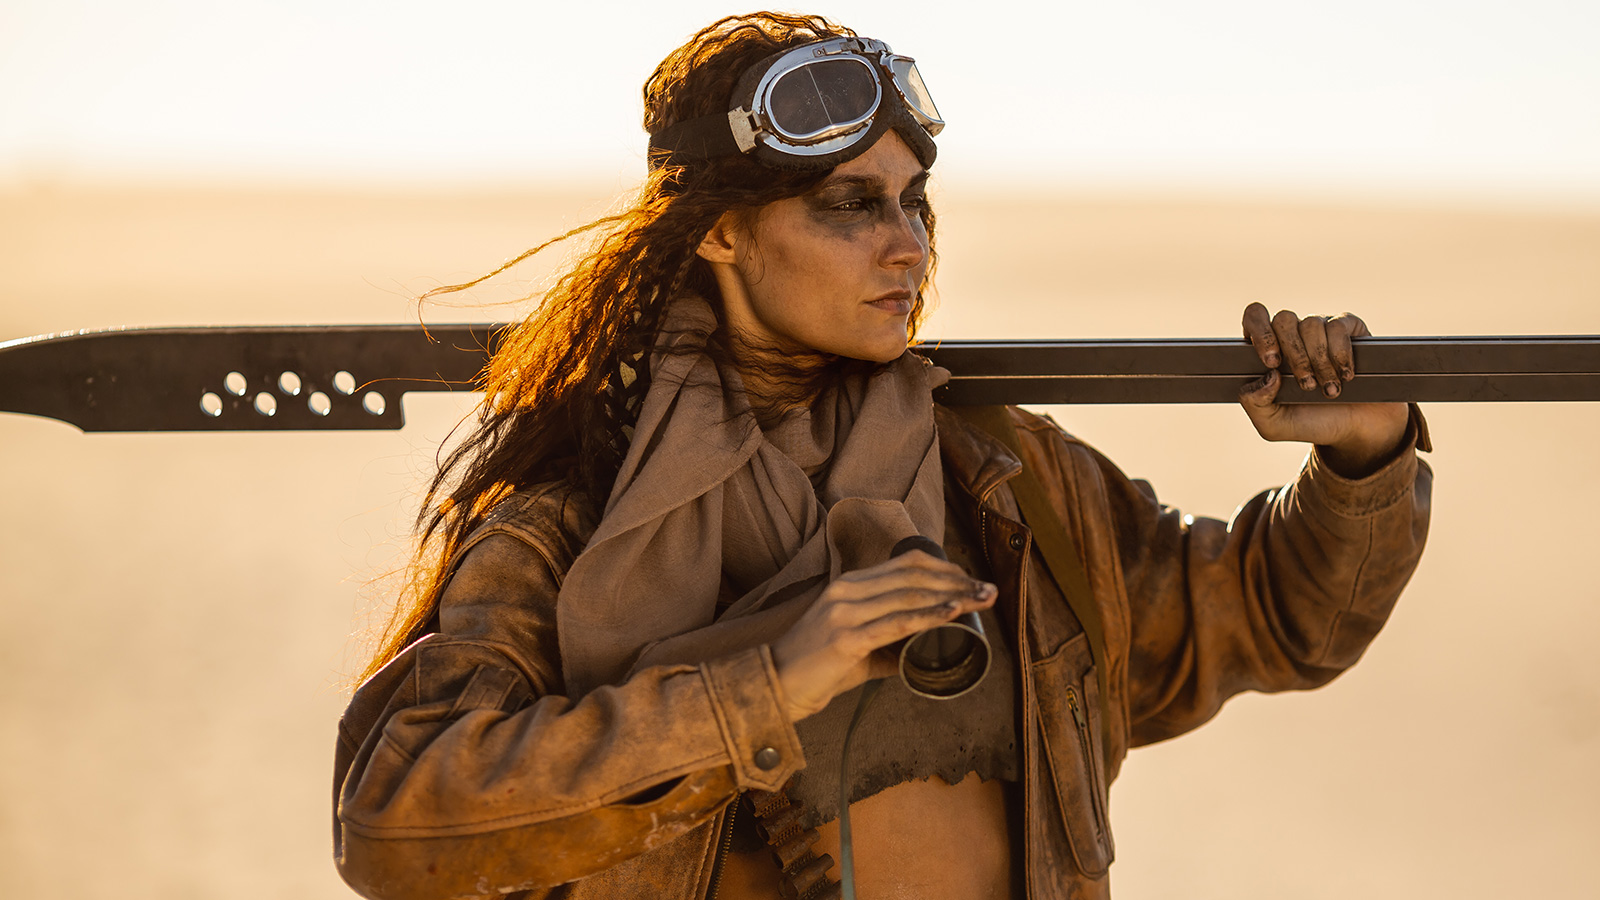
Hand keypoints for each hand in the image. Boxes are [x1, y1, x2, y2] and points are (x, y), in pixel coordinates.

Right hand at [768, 550, 996, 721]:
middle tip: (990, 589)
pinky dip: (929, 617)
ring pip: (910, 594)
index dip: (945, 569)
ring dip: (953, 596)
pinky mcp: (847, 637)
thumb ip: (888, 645)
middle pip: (914, 574)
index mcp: (851, 585)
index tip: (973, 581)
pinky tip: (952, 614)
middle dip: (957, 581)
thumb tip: (924, 653)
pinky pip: (896, 623)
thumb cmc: (817, 668)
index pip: (907, 564)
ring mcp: (846, 611)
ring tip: (982, 599)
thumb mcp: (856, 647)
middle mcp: (849, 590)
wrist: (775, 686)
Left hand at [1239, 302, 1409, 476]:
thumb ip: (1254, 403)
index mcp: (1269, 350)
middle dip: (1295, 355)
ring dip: (1320, 362)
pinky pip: (1338, 326)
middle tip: (1306, 385)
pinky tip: (1345, 375)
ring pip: (1312, 324)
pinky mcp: (1349, 329)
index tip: (1272, 362)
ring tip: (1328, 389)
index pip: (1255, 317)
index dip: (1261, 333)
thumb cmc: (1312, 422)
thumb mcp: (1273, 424)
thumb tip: (1268, 375)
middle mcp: (1293, 334)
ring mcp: (1321, 329)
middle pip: (1284, 319)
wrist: (1356, 428)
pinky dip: (1341, 354)